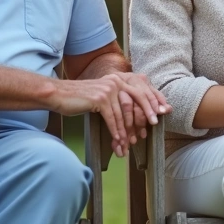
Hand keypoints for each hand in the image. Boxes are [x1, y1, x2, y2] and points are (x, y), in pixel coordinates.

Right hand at [48, 74, 169, 156]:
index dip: (155, 100)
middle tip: (151, 129)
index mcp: (120, 79)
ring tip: (127, 144)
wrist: (59, 94)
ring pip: (124, 114)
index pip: (143, 89)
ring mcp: (109, 89)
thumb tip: (134, 114)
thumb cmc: (81, 98)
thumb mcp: (103, 95)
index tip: (164, 112)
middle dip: (147, 115)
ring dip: (126, 131)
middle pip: (139, 99)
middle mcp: (116, 81)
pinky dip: (115, 131)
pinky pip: (112, 118)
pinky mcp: (100, 99)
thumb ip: (118, 98)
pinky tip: (117, 141)